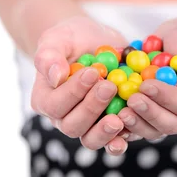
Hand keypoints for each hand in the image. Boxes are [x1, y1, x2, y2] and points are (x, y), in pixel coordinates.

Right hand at [31, 15, 128, 153]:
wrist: (94, 40)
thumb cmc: (71, 37)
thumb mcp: (57, 38)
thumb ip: (50, 56)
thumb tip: (55, 76)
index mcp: (46, 98)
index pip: (55, 104)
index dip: (73, 92)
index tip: (92, 72)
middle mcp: (63, 116)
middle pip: (73, 126)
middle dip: (92, 107)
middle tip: (110, 86)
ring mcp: (87, 123)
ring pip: (91, 139)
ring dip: (105, 131)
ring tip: (120, 118)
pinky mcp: (108, 122)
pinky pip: (113, 138)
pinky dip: (122, 137)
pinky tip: (130, 130)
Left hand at [118, 17, 176, 139]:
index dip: (166, 99)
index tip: (147, 85)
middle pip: (169, 124)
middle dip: (148, 112)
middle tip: (130, 98)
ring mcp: (171, 120)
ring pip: (153, 130)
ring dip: (135, 122)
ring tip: (119, 109)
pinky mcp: (152, 117)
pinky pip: (138, 126)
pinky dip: (125, 124)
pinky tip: (111, 115)